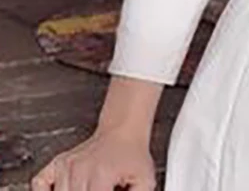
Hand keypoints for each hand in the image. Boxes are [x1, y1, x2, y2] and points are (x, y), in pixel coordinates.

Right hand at [29, 124, 155, 189]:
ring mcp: (66, 166)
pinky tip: (60, 190)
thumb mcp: (145, 179)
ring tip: (89, 187)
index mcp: (99, 176)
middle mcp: (79, 171)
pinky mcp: (57, 163)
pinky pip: (38, 183)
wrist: (124, 128)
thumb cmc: (133, 153)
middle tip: (102, 189)